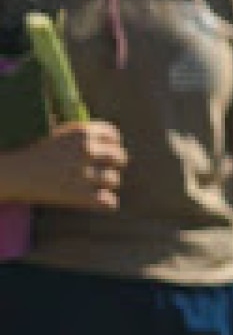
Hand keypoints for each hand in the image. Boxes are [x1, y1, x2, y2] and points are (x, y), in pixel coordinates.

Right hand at [0, 121, 125, 209]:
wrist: (11, 173)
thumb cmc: (35, 153)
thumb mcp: (60, 133)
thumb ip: (86, 134)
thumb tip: (113, 139)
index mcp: (82, 131)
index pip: (114, 136)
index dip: (110, 145)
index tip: (101, 153)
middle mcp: (87, 150)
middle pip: (120, 158)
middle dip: (112, 164)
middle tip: (98, 171)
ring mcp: (85, 173)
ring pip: (114, 180)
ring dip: (106, 184)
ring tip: (91, 185)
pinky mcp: (80, 196)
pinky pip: (110, 201)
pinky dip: (105, 202)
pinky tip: (96, 200)